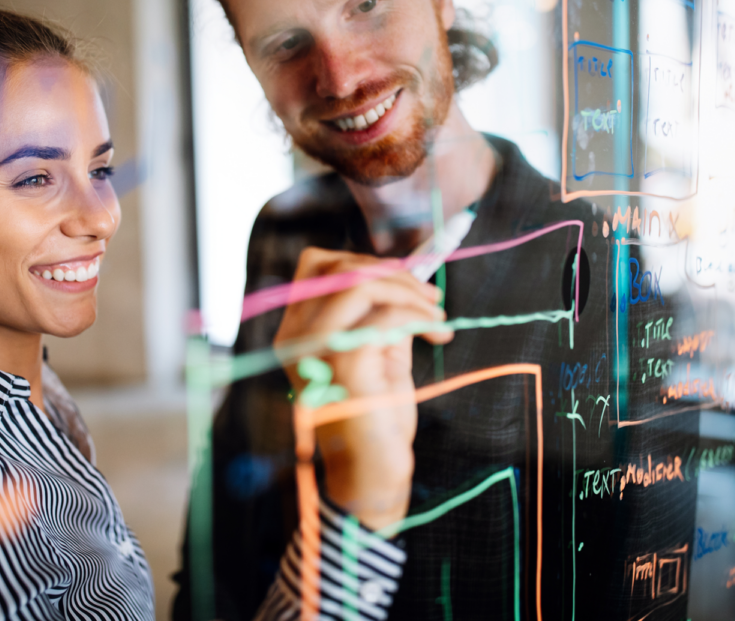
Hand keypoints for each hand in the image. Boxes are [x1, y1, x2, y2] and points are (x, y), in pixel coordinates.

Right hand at [277, 247, 452, 531]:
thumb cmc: (374, 416)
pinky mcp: (347, 366)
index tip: (401, 277)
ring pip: (360, 285)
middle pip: (339, 268)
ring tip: (437, 317)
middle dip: (393, 273)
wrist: (371, 474)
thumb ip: (377, 313)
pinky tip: (437, 334)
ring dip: (410, 292)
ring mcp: (318, 350)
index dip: (362, 260)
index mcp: (297, 331)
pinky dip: (419, 317)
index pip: (314, 266)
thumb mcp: (374, 353)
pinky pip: (386, 317)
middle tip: (429, 297)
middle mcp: (297, 337)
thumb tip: (403, 274)